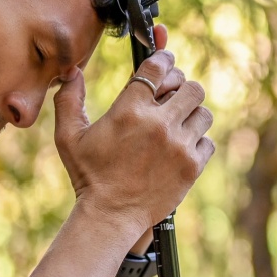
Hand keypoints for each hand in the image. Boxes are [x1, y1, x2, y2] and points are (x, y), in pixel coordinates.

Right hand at [52, 42, 215, 232]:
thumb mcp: (69, 136)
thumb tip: (73, 72)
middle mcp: (159, 124)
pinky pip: (208, 142)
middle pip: (191, 86)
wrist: (110, 216)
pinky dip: (198, 142)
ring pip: (204, 113)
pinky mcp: (192, 167)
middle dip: (182, 88)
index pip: (158, 68)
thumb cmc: (88, 175)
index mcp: (130, 110)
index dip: (164, 59)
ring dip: (192, 115)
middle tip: (172, 97)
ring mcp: (179, 146)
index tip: (165, 62)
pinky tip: (182, 147)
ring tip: (178, 123)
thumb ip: (69, 100)